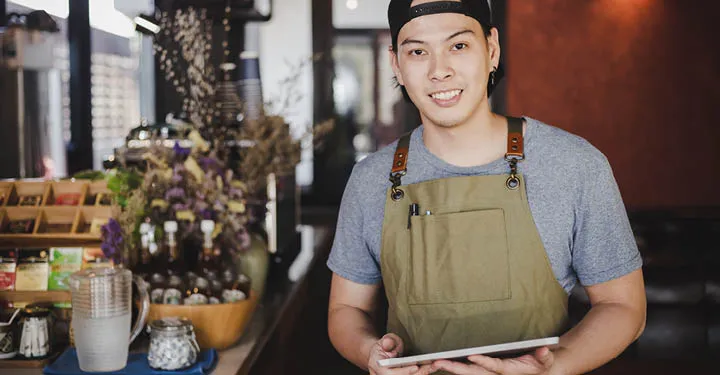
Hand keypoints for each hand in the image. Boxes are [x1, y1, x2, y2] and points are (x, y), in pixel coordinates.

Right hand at [368, 334, 434, 374]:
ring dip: (425, 371)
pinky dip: (425, 370)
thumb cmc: (384, 346)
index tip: (415, 367)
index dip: (404, 371)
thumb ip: (387, 342)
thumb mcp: (384, 340)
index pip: (392, 374)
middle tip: (434, 365)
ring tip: (437, 364)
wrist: (382, 354)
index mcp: (379, 369)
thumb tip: (388, 344)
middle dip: (421, 372)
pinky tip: (435, 365)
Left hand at [432, 347, 554, 374]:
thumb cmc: (540, 364)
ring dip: (452, 368)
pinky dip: (455, 367)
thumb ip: (544, 356)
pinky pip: (469, 370)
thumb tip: (544, 350)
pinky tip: (442, 363)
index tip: (472, 355)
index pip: (495, 367)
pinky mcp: (485, 370)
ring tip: (434, 363)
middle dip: (456, 368)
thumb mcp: (545, 361)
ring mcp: (489, 373)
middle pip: (474, 373)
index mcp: (509, 371)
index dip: (484, 362)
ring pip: (468, 372)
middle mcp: (496, 374)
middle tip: (439, 362)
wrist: (538, 371)